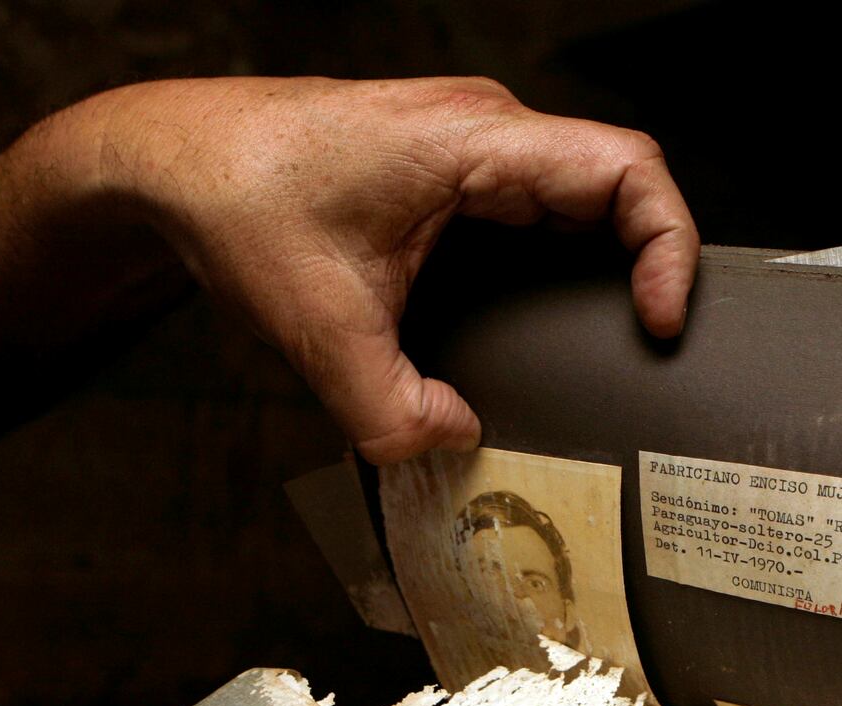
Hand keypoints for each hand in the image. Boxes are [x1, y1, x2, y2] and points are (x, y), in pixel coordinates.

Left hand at [78, 77, 698, 462]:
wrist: (174, 163)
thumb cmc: (239, 203)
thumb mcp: (320, 330)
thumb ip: (391, 409)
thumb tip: (457, 439)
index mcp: (472, 140)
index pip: (624, 166)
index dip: (667, 243)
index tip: (665, 316)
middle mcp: (482, 129)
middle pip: (616, 181)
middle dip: (649, 259)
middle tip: (653, 341)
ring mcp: (466, 145)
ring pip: (579, 192)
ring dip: (606, 257)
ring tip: (616, 333)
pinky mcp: (446, 171)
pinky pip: (535, 204)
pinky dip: (559, 256)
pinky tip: (546, 315)